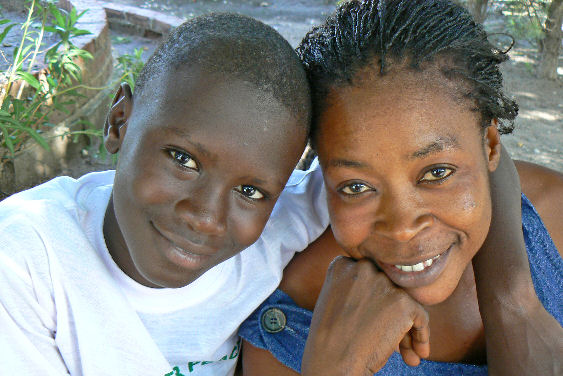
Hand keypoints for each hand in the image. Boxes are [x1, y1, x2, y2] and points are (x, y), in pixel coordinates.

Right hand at [301, 256, 429, 375]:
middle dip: (392, 313)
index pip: (371, 276)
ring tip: (407, 354)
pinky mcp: (402, 301)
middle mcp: (363, 267)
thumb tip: (389, 292)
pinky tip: (417, 354)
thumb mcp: (334, 301)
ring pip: (406, 303)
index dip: (377, 300)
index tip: (374, 322)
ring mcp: (383, 282)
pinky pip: (420, 317)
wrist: (330, 361)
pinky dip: (421, 336)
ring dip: (407, 328)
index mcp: (343, 264)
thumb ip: (356, 288)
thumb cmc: (329, 339)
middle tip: (394, 341)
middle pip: (389, 287)